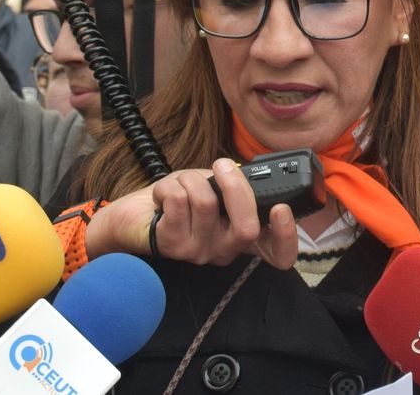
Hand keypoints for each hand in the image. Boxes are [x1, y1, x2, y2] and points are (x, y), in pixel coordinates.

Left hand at [86, 159, 299, 269]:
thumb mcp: (213, 190)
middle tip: (222, 166)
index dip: (287, 235)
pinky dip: (170, 186)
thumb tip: (248, 173)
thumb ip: (233, 188)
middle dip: (235, 186)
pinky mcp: (172, 246)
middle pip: (246, 227)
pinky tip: (163, 195)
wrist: (131, 217)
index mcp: (241, 238)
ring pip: (207, 204)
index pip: (278, 254)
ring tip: (180, 182)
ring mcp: (199, 252)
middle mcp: (224, 251)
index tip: (280, 210)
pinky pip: (179, 202)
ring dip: (191, 179)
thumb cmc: (176, 201)